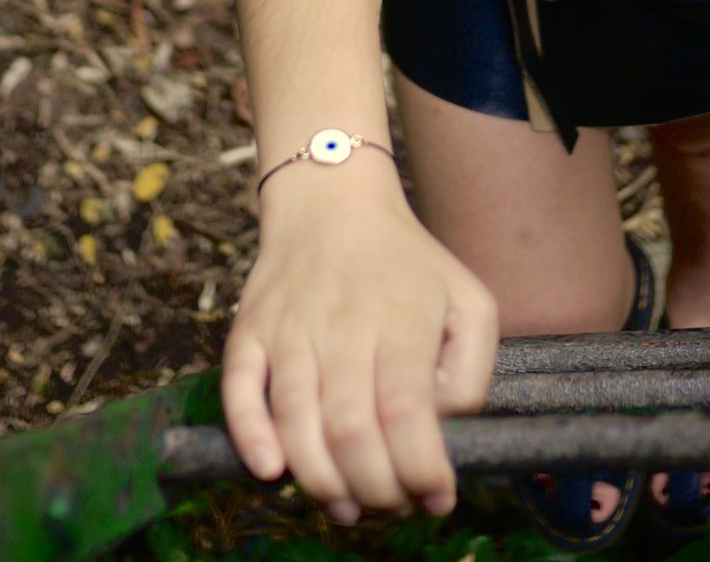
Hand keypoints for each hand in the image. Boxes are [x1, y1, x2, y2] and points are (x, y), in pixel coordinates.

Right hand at [221, 159, 498, 523]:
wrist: (331, 201)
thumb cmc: (407, 263)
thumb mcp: (468, 301)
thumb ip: (472, 370)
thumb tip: (442, 429)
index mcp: (401, 319)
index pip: (406, 411)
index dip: (421, 470)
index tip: (437, 501)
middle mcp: (341, 325)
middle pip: (349, 429)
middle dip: (374, 490)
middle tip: (391, 507)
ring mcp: (288, 329)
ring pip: (295, 420)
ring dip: (320, 481)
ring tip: (346, 508)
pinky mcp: (249, 332)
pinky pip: (237, 390)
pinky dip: (249, 437)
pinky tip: (272, 471)